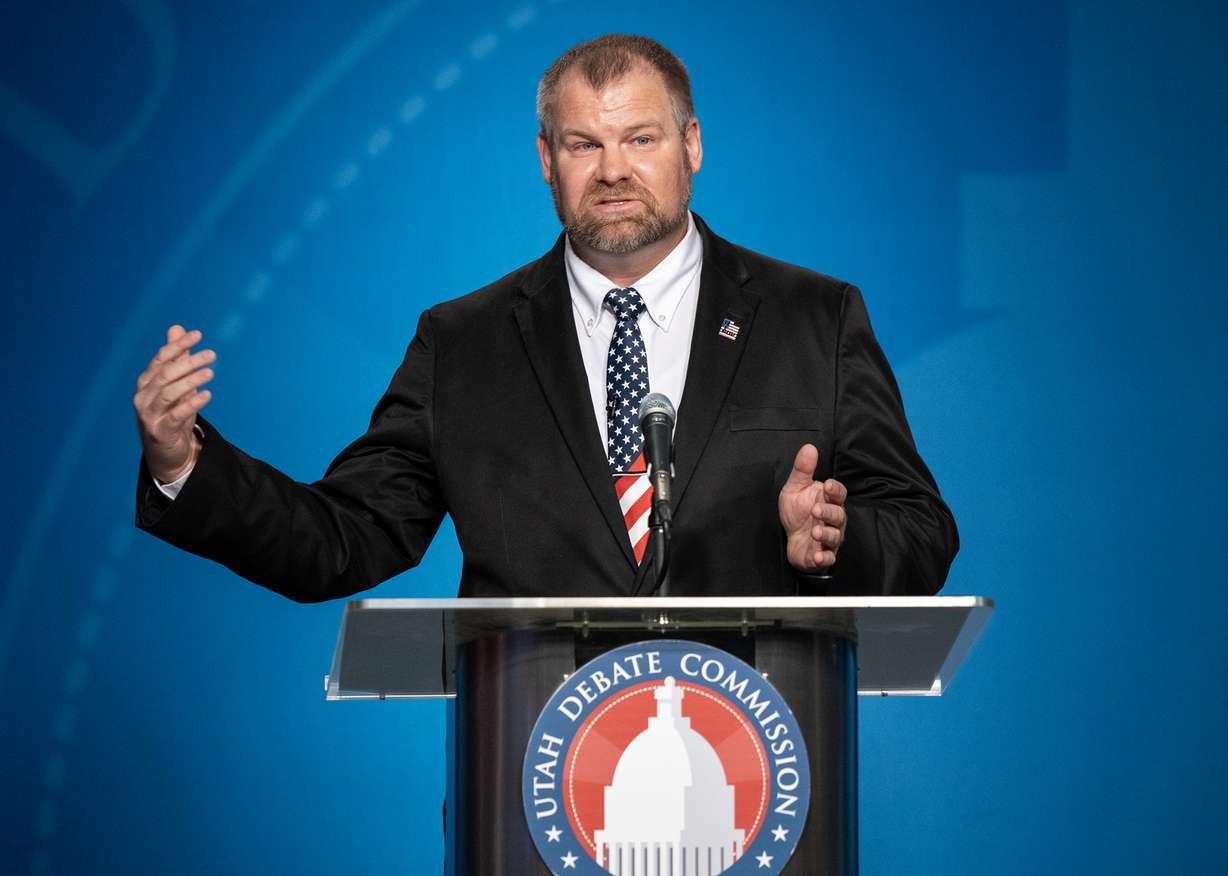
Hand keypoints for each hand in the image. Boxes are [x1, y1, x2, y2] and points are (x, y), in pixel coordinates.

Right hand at [133, 325, 214, 481]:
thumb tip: (177, 328)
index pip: (161, 358)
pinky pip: (176, 414)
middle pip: (166, 374)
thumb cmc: (171, 413)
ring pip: (169, 393)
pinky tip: (207, 395)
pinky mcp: (159, 430)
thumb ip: (176, 358)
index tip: (198, 334)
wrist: (166, 452)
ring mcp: (149, 414)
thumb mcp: (175, 385)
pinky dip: (192, 404)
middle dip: (189, 362)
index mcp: (146, 382)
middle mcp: (143, 396)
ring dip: (191, 381)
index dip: (178, 345)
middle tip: (211, 354)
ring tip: (210, 372)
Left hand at [778, 444, 847, 572]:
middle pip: (838, 515)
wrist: (792, 539)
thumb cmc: (797, 511)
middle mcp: (834, 520)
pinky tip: (818, 556)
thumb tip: (809, 446)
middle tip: (816, 510)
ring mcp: (829, 538)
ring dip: (826, 533)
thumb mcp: (795, 488)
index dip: (836, 490)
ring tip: (814, 531)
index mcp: (829, 501)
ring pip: (835, 536)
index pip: (839, 494)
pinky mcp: (823, 555)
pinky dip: (825, 558)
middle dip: (829, 512)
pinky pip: (829, 557)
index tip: (828, 485)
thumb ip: (803, 470)